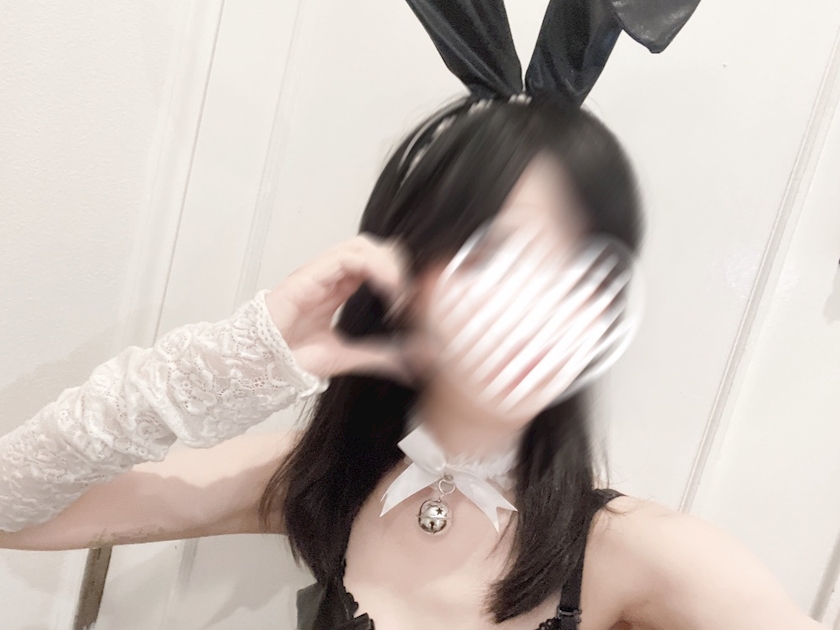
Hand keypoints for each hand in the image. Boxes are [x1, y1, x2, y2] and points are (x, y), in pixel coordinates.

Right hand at [264, 234, 411, 381]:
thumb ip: (377, 356)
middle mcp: (327, 277)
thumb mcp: (346, 356)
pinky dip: (371, 266)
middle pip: (368, 247)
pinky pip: (345, 258)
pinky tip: (385, 287)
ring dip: (385, 263)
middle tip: (407, 292)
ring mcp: (317, 274)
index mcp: (336, 288)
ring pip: (359, 245)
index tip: (410, 300)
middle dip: (393, 262)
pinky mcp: (307, 277)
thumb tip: (408, 362)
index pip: (372, 262)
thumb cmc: (290, 358)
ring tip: (398, 289)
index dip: (395, 272)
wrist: (261, 367)